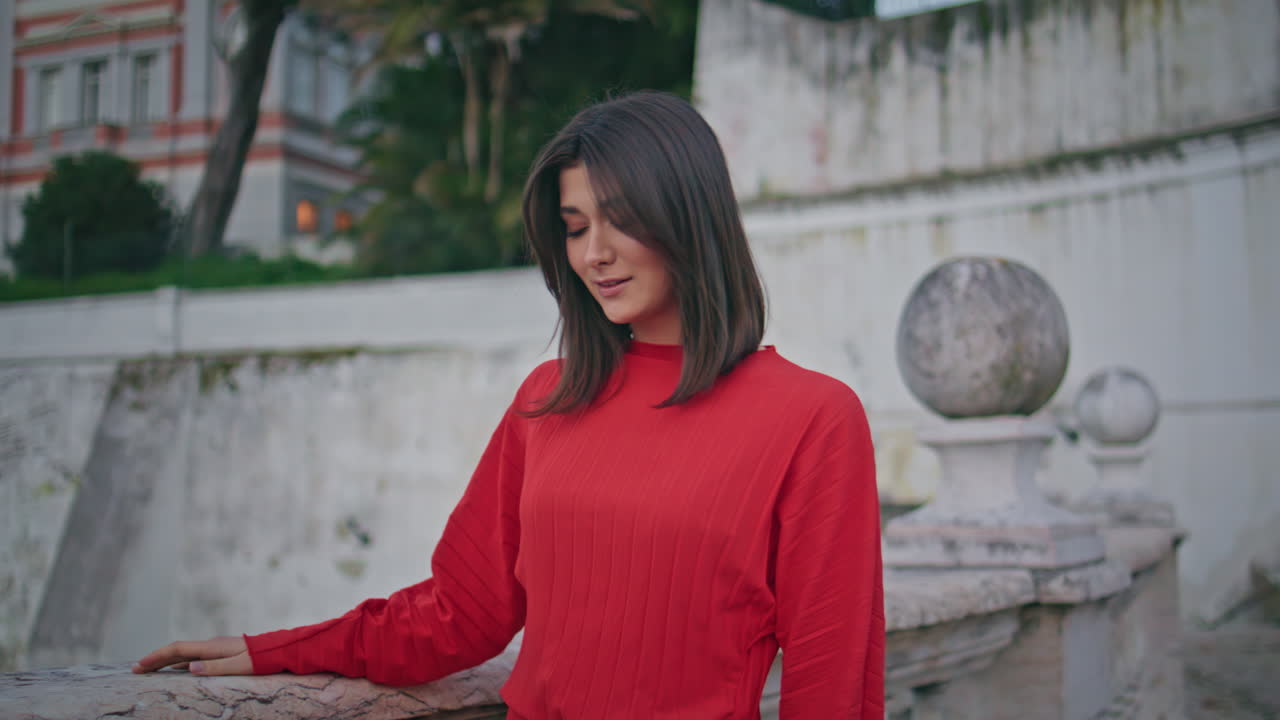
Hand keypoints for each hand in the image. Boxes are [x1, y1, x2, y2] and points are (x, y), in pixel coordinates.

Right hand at [131, 636, 252, 675]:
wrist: (278, 649)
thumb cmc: (260, 658)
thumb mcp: (239, 665)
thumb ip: (215, 667)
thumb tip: (189, 668)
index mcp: (212, 647)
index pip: (177, 650)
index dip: (156, 657)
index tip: (139, 665)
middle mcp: (210, 645)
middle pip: (176, 651)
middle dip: (155, 659)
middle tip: (135, 669)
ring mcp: (214, 648)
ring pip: (183, 654)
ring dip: (165, 661)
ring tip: (148, 670)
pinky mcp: (220, 653)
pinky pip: (193, 658)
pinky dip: (179, 663)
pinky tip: (175, 670)